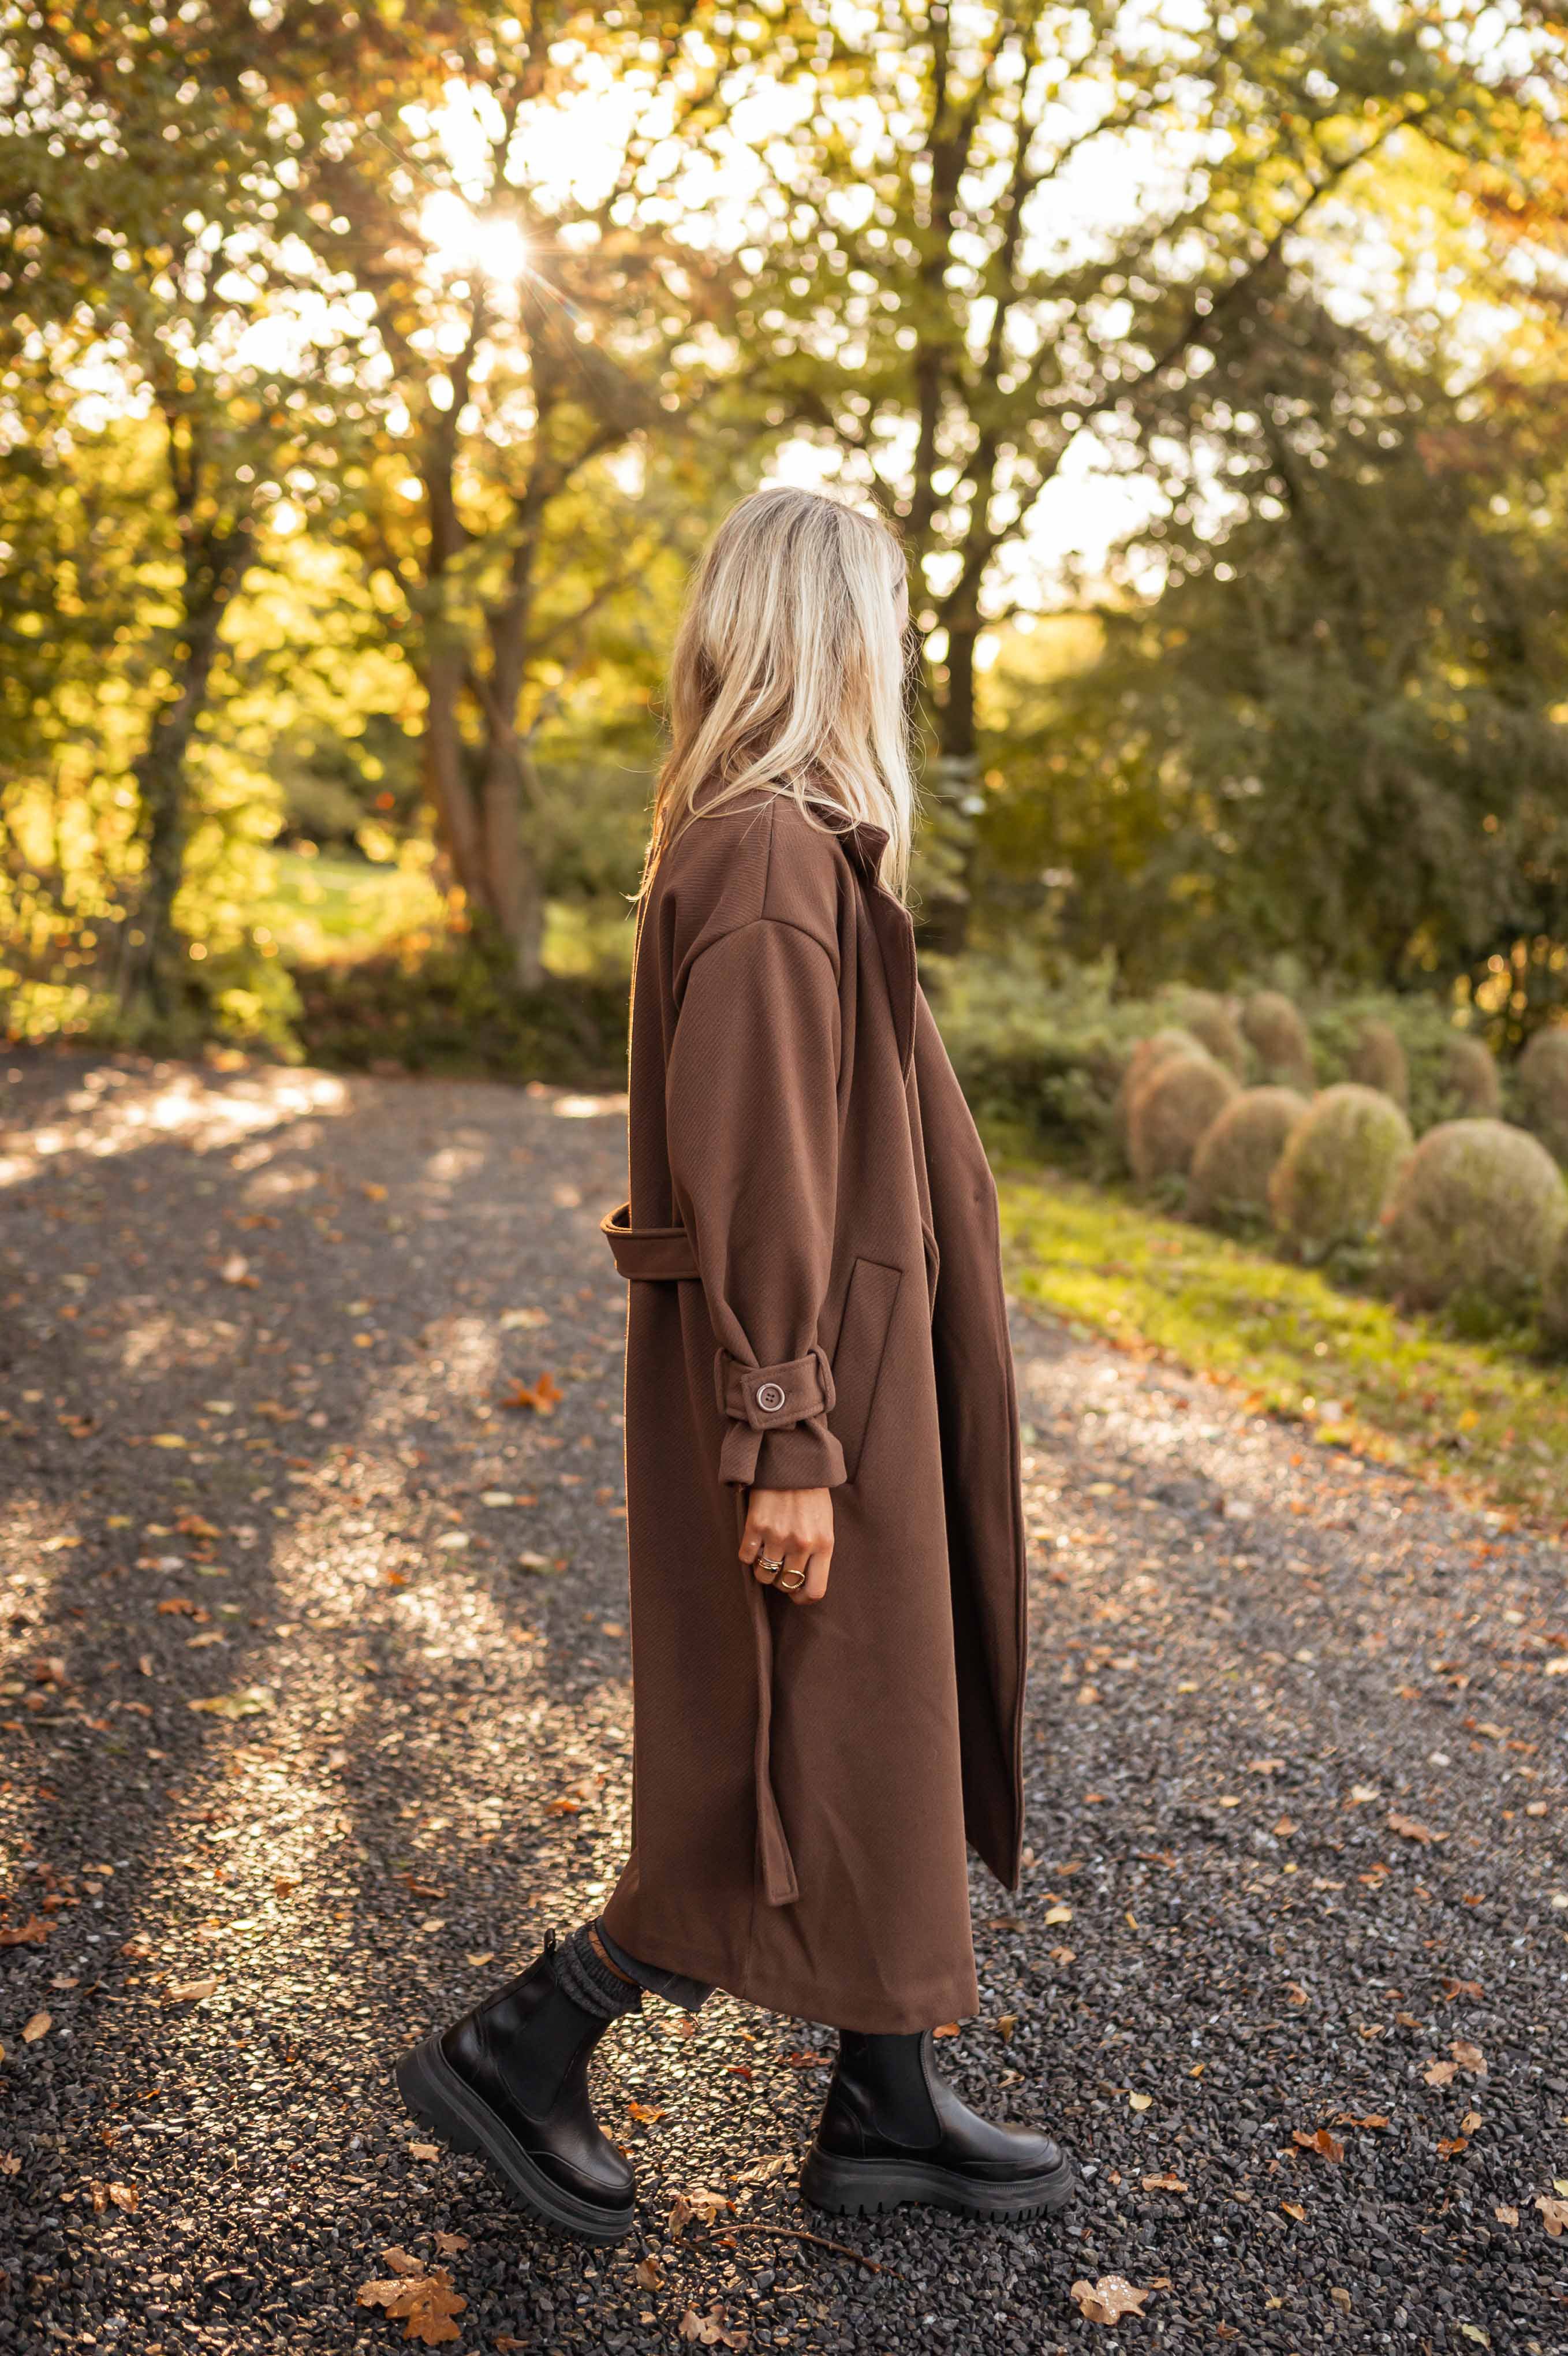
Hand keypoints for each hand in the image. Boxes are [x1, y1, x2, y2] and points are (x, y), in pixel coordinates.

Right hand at [739, 1487, 832, 1605]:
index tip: (796, 1594)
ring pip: (764, 1575)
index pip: (815, 1590)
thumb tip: (805, 1577)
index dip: (803, 1598)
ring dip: (763, 1569)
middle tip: (779, 1567)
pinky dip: (748, 1554)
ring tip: (766, 1554)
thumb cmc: (811, 1492)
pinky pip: (746, 1557)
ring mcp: (778, 1536)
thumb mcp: (825, 1522)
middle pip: (786, 1584)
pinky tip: (754, 1542)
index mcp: (823, 1544)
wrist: (792, 1461)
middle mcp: (801, 1544)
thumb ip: (818, 1549)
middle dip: (781, 1580)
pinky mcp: (756, 1526)